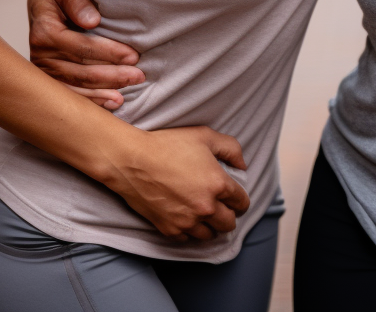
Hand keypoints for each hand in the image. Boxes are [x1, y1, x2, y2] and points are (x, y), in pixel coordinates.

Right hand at [29, 0, 143, 109]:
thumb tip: (92, 21)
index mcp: (44, 31)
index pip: (82, 47)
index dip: (109, 53)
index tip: (134, 56)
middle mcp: (39, 54)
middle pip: (80, 71)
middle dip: (112, 76)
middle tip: (139, 75)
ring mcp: (42, 69)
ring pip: (75, 87)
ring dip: (102, 93)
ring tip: (125, 95)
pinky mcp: (47, 78)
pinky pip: (68, 94)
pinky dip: (90, 101)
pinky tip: (109, 104)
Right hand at [103, 125, 249, 241]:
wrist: (133, 160)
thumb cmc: (169, 144)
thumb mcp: (206, 136)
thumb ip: (231, 149)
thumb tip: (242, 165)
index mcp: (218, 184)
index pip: (241, 202)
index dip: (241, 200)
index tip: (236, 199)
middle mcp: (205, 207)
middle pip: (229, 224)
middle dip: (229, 216)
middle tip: (223, 208)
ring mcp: (186, 221)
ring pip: (209, 235)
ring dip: (211, 226)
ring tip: (206, 214)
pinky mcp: (168, 229)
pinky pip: (187, 239)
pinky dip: (190, 231)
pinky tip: (187, 218)